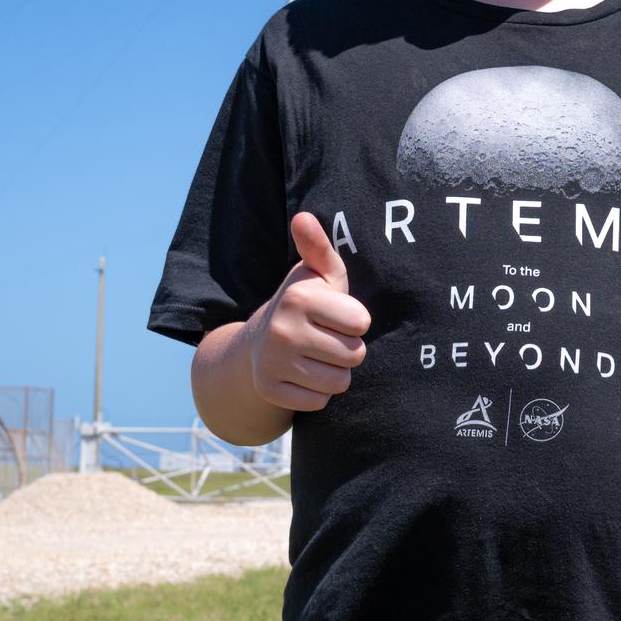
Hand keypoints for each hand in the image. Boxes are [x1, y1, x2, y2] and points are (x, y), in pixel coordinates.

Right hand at [245, 212, 370, 411]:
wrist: (259, 340)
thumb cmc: (305, 303)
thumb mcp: (317, 273)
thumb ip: (318, 246)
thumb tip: (303, 217)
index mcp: (299, 298)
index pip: (361, 323)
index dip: (356, 321)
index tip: (339, 315)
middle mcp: (282, 330)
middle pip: (355, 356)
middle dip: (349, 348)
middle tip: (328, 337)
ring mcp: (272, 363)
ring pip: (339, 382)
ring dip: (336, 371)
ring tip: (318, 354)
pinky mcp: (270, 391)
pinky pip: (320, 402)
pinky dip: (318, 392)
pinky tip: (304, 373)